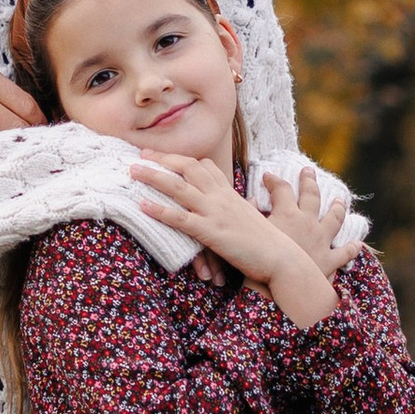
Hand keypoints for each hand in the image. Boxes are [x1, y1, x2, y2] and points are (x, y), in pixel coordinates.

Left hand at [129, 150, 337, 326]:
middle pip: (188, 168)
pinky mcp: (211, 232)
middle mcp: (221, 197)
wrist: (282, 258)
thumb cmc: (269, 242)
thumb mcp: (251, 218)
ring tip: (132, 171)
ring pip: (179, 188)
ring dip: (153, 177)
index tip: (163, 155)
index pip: (204, 165)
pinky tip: (142, 206)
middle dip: (162, 159)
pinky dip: (159, 210)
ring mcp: (215, 213)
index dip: (182, 158)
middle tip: (140, 155)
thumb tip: (244, 202)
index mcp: (230, 193)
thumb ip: (242, 207)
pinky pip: (180, 218)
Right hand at [251, 158, 341, 277]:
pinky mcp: (329, 261)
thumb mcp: (250, 233)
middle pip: (311, 195)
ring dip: (338, 207)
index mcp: (287, 214)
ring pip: (334, 218)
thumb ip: (249, 213)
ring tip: (340, 199)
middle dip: (309, 181)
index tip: (268, 176)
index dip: (273, 180)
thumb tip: (251, 199)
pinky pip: (344, 253)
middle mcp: (308, 222)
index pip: (281, 189)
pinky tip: (357, 244)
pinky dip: (352, 248)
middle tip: (308, 171)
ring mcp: (321, 240)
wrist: (280, 288)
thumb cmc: (259, 262)